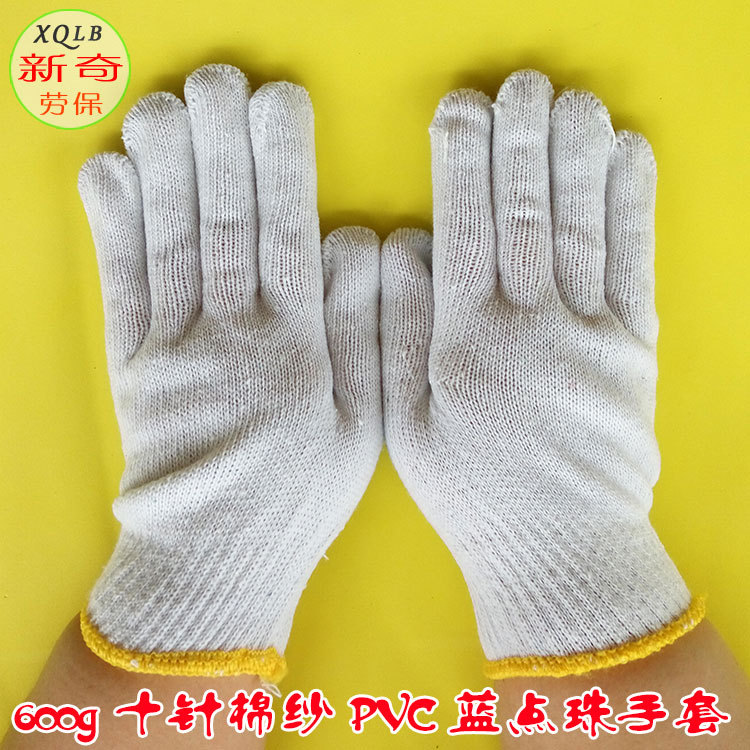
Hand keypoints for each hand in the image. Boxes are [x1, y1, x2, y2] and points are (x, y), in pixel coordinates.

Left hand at [78, 64, 380, 679]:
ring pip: (169, 242)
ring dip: (166, 166)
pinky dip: (114, 227)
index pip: (286, 235)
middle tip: (219, 80)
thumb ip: (366, 333)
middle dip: (220, 143)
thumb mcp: (362, 424)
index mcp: (291, 348)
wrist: (215, 554)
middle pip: (223, 222)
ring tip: (165, 105)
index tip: (281, 104)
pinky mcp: (132, 364)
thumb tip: (365, 247)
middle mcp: (228, 336)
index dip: (280, 164)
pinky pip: (122, 286)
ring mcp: (172, 347)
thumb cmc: (299, 492)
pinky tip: (112, 172)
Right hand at [382, 70, 696, 677]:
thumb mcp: (406, 422)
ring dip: (574, 153)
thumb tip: (399, 251)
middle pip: (524, 212)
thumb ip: (397, 333)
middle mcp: (532, 326)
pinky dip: (631, 203)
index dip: (462, 163)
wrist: (559, 543)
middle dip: (519, 140)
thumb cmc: (473, 488)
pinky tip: (626, 154)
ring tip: (568, 100)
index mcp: (468, 342)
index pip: (465, 230)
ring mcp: (590, 333)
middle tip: (516, 86)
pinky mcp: (632, 347)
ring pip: (579, 224)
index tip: (458, 111)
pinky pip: (634, 262)